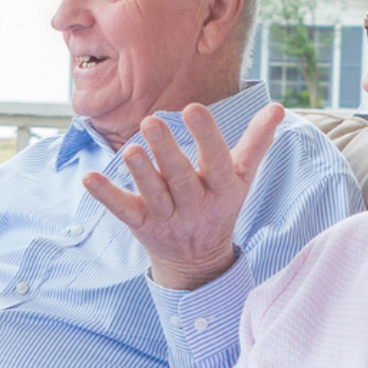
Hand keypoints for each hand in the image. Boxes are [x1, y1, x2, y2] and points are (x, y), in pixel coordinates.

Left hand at [84, 102, 282, 291]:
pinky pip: (123, 210)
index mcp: (222, 189)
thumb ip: (257, 142)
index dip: (206, 136)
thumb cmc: (219, 205)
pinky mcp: (142, 226)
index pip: (217, 160)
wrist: (198, 260)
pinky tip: (89, 178)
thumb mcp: (241, 178)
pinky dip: (106, 196)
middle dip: (167, 151)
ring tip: (130, 149)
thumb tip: (279, 108)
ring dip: (141, 172)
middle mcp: (195, 205)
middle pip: (181, 177)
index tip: (193, 108)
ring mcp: (168, 217)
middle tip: (151, 120)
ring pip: (154, 194)